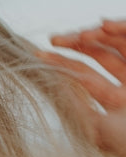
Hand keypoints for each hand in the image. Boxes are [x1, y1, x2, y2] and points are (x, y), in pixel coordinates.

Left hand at [43, 19, 125, 156]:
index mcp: (117, 101)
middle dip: (77, 44)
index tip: (39, 55)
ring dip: (98, 34)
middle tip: (54, 40)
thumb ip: (75, 108)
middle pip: (102, 55)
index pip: (86, 76)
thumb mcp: (96, 131)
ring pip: (119, 45)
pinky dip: (121, 29)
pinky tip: (104, 26)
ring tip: (79, 34)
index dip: (63, 64)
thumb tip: (51, 86)